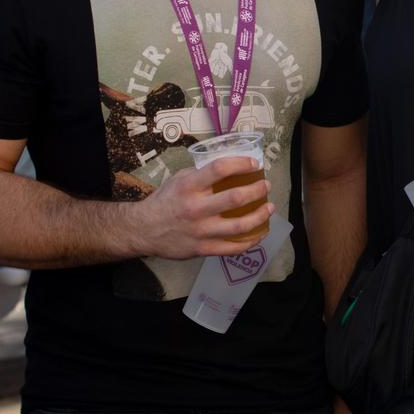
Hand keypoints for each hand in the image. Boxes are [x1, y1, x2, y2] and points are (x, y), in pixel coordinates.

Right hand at [128, 158, 271, 259]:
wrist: (144, 229)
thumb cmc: (164, 201)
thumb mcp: (179, 179)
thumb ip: (201, 174)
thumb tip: (229, 167)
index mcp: (190, 186)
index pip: (220, 169)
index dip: (242, 164)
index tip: (255, 164)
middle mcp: (196, 208)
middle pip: (235, 198)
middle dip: (257, 190)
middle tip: (266, 186)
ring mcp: (201, 231)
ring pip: (239, 225)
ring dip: (260, 216)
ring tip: (269, 208)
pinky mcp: (202, 249)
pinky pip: (232, 248)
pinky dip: (250, 241)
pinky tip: (259, 233)